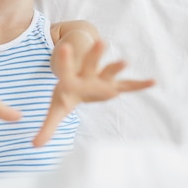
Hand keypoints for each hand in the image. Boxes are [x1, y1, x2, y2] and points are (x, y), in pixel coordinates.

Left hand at [33, 40, 154, 146]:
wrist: (79, 79)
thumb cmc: (67, 94)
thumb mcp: (56, 109)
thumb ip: (47, 127)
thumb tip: (33, 146)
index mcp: (70, 80)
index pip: (65, 68)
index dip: (65, 58)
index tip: (63, 46)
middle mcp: (87, 75)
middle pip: (90, 63)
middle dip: (94, 54)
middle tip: (100, 41)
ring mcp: (101, 79)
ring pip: (108, 70)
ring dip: (116, 66)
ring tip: (125, 61)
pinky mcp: (113, 86)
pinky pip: (127, 86)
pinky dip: (139, 85)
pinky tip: (153, 82)